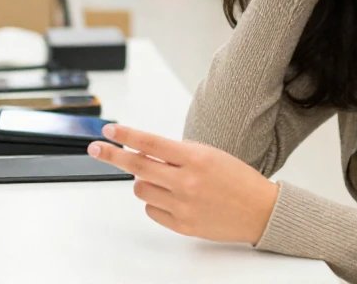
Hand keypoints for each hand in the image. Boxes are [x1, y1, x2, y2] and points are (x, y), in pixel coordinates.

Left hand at [88, 124, 278, 244]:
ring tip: (163, 179)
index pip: (150, 143)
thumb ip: (177, 153)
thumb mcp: (210, 154)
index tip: (109, 131)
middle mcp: (187, 182)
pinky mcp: (182, 225)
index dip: (126, 136)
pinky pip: (151, 210)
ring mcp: (183, 206)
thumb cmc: (237, 179)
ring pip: (141, 189)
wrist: (260, 211)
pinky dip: (155, 202)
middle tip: (96, 149)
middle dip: (112, 156)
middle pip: (137, 166)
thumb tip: (142, 150)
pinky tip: (172, 197)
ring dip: (144, 181)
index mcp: (196, 158)